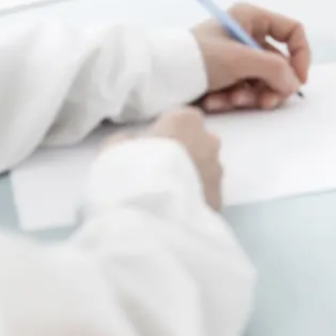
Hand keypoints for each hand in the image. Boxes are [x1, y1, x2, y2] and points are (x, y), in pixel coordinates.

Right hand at [107, 108, 223, 209]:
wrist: (152, 216)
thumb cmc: (131, 172)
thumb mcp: (114, 149)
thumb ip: (127, 140)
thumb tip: (132, 142)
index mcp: (185, 121)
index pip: (181, 118)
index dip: (166, 132)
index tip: (152, 148)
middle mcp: (209, 141)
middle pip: (198, 142)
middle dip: (184, 153)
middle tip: (160, 172)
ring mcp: (218, 170)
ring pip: (206, 169)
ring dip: (192, 177)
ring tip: (167, 196)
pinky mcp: (221, 198)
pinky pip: (207, 194)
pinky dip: (195, 199)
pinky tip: (176, 212)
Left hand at [191, 3, 310, 112]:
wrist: (158, 77)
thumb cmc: (198, 57)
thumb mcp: (240, 60)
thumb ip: (275, 70)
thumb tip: (292, 84)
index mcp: (251, 19)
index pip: (292, 32)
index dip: (300, 55)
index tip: (296, 80)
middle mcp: (246, 36)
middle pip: (278, 63)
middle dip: (270, 85)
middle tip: (264, 102)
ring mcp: (236, 58)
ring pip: (262, 81)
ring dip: (251, 95)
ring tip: (232, 100)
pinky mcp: (225, 77)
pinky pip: (243, 89)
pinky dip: (233, 98)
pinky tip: (216, 102)